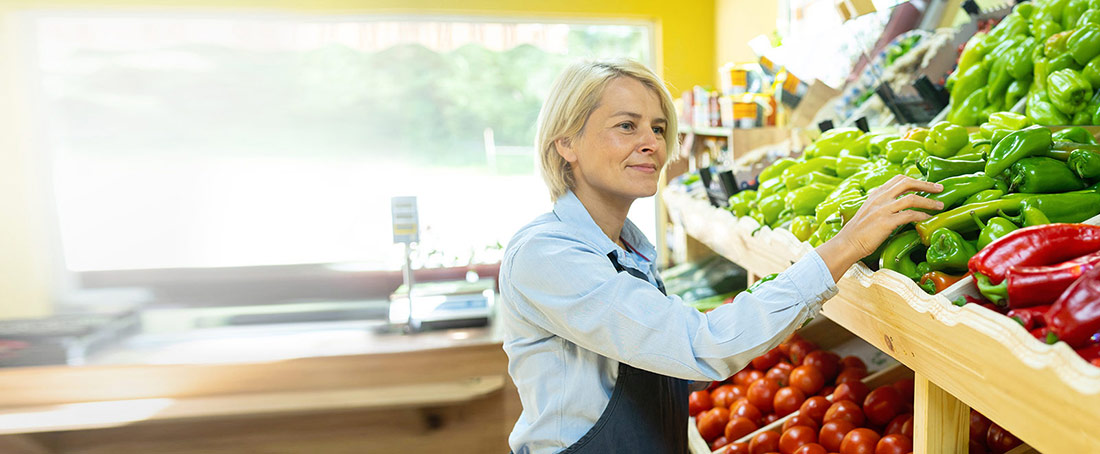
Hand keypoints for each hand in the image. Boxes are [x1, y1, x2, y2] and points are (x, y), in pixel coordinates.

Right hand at [816, 175, 943, 281]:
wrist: (847, 244)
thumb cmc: (858, 232)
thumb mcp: (868, 212)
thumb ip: (882, 205)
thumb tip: (899, 207)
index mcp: (876, 194)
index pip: (898, 179)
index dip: (915, 180)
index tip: (926, 184)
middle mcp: (880, 198)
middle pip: (907, 183)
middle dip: (926, 184)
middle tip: (939, 188)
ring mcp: (883, 209)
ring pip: (912, 198)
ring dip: (929, 201)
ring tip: (940, 206)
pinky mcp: (886, 222)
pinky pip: (910, 215)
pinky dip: (922, 216)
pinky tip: (928, 219)